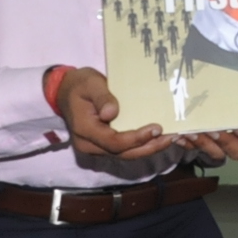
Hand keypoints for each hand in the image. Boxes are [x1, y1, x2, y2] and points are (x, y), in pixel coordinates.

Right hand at [55, 67, 171, 160]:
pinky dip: (142, 145)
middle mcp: (89, 144)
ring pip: (125, 154)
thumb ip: (101, 97)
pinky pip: (124, 149)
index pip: (114, 142)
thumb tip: (111, 113)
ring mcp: (96, 146)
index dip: (136, 138)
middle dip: (149, 147)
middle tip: (172, 137)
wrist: (65, 91)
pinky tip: (158, 138)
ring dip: (148, 148)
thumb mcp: (90, 83)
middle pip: (122, 153)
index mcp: (84, 129)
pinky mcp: (103, 144)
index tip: (156, 128)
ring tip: (170, 139)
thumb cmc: (79, 84)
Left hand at [169, 56, 237, 163]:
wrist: (206, 59)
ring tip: (193, 131)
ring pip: (216, 153)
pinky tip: (179, 133)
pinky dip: (186, 142)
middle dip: (227, 143)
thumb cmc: (235, 66)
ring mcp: (216, 137)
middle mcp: (235, 134)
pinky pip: (193, 148)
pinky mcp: (197, 136)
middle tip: (216, 130)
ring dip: (205, 145)